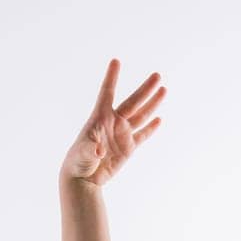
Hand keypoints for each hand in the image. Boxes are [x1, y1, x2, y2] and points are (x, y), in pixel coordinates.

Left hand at [60, 58, 164, 188]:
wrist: (83, 179)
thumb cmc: (78, 162)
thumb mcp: (82, 153)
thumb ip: (91, 149)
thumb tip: (99, 151)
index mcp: (100, 117)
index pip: (107, 92)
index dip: (111, 77)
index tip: (115, 61)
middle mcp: (113, 122)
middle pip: (133, 101)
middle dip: (145, 89)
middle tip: (157, 75)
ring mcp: (122, 134)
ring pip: (141, 115)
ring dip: (152, 103)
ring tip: (163, 89)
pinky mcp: (128, 148)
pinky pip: (142, 135)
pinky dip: (151, 128)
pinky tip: (159, 119)